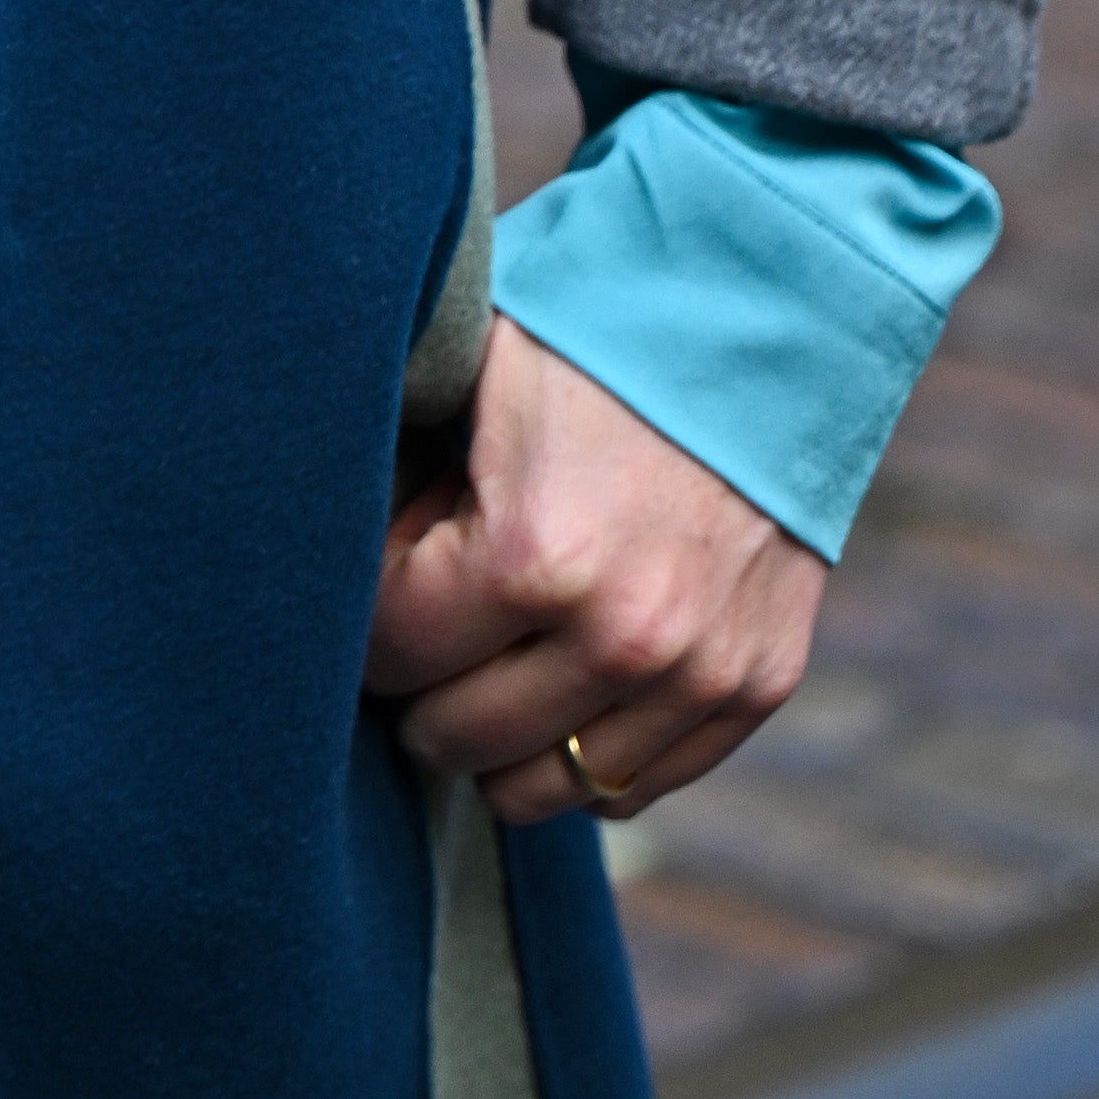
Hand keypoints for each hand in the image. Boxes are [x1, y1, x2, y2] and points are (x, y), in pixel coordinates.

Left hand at [364, 315, 824, 825]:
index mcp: (532, 555)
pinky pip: (631, 786)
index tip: (387, 563)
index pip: (391, 651)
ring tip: (487, 656)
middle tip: (427, 617)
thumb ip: (397, 468)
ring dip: (494, 735)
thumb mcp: (472, 370)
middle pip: (454, 738)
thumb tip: (330, 549)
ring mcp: (696, 674)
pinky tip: (559, 680)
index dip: (371, 605)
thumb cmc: (596, 324)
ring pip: (539, 790)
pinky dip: (579, 751)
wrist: (768, 308)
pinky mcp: (754, 686)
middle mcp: (620, 638)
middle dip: (419, 679)